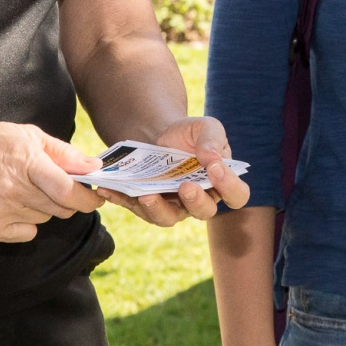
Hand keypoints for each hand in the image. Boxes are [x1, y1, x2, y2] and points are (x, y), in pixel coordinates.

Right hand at [0, 118, 103, 243]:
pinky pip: (26, 233)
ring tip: (21, 188)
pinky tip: (8, 203)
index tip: (97, 197)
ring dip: (43, 207)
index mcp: (25, 162)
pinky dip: (25, 222)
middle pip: (60, 209)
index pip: (67, 191)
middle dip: (67, 200)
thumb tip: (93, 168)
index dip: (88, 198)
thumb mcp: (27, 135)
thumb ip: (64, 154)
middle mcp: (12, 190)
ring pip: (44, 219)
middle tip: (55, 185)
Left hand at [97, 116, 250, 227]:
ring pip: (167, 218)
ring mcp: (172, 206)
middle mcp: (199, 200)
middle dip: (195, 201)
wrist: (157, 132)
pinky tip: (109, 188)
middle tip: (185, 186)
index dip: (230, 187)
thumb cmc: (188, 133)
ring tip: (146, 194)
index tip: (216, 168)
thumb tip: (212, 160)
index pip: (236, 195)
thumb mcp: (205, 127)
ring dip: (157, 208)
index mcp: (220, 182)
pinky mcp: (146, 205)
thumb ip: (212, 140)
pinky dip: (122, 199)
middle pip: (204, 212)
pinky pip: (135, 208)